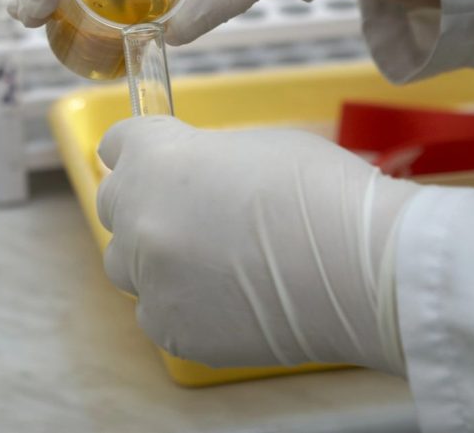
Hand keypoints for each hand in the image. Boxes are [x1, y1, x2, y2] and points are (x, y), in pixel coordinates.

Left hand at [96, 115, 420, 373]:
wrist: (359, 270)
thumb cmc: (320, 193)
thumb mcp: (253, 146)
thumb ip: (200, 160)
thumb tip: (190, 178)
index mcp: (156, 158)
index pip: (117, 145)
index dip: (141, 149)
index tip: (156, 158)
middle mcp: (138, 217)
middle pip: (114, 203)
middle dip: (145, 202)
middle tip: (190, 211)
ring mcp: (150, 278)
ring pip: (127, 264)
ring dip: (155, 257)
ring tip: (210, 260)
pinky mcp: (170, 329)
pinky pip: (155, 311)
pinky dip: (180, 304)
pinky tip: (225, 298)